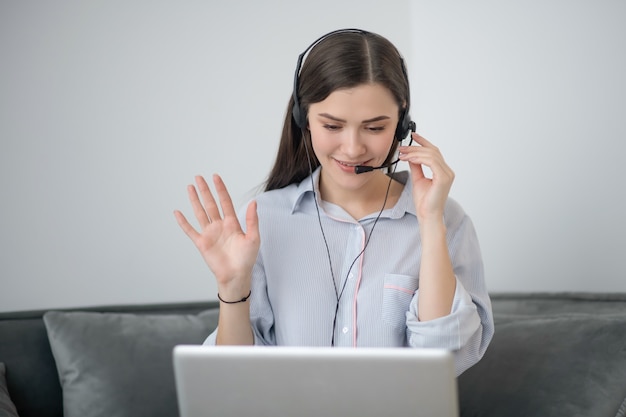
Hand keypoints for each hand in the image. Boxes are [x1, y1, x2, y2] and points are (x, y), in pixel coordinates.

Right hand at [174, 175, 259, 295]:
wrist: (236, 276)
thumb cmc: (246, 259)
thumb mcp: (254, 238)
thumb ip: (253, 220)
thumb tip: (254, 202)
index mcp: (232, 223)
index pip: (225, 201)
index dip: (220, 189)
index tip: (216, 177)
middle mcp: (220, 226)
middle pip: (210, 204)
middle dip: (205, 190)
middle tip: (199, 177)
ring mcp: (210, 233)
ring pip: (200, 212)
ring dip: (194, 200)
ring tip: (190, 187)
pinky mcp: (201, 243)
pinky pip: (190, 230)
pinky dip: (183, 222)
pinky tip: (177, 212)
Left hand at [398, 133, 454, 220]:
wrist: (427, 215)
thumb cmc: (424, 201)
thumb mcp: (417, 179)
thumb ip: (416, 166)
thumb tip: (411, 156)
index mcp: (442, 171)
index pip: (434, 152)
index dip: (424, 142)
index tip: (413, 136)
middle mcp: (447, 171)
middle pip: (432, 151)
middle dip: (416, 147)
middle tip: (402, 148)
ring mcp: (447, 174)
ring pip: (431, 155)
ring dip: (415, 152)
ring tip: (403, 154)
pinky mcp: (443, 178)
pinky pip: (431, 162)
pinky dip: (419, 158)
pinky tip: (410, 159)